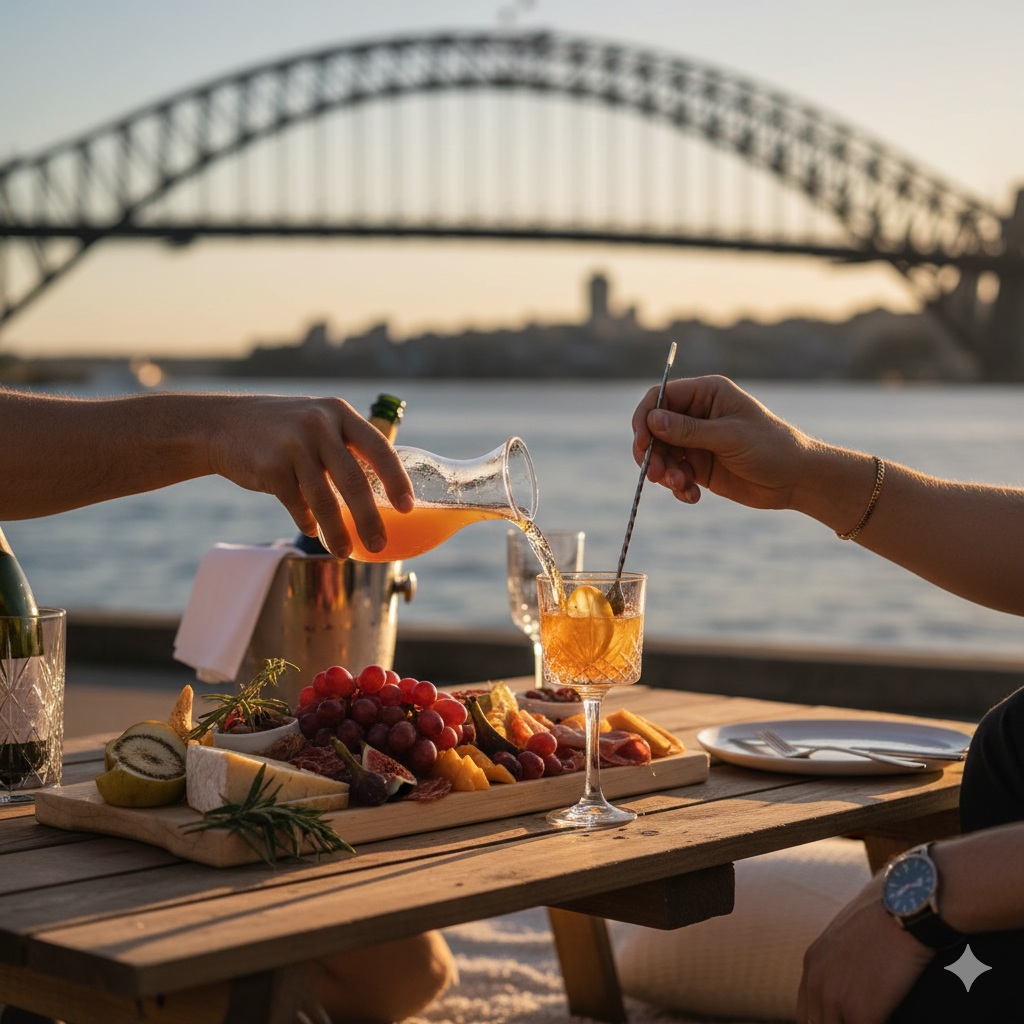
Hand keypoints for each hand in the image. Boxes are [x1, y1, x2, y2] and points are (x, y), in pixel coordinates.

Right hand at [206, 396, 413, 557]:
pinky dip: (308, 522)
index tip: (408, 507)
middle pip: (354, 481)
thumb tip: (382, 488)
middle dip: (369, 519)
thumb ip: (347, 446)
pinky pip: (297, 505)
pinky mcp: (270, 467)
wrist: (223, 424)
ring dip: (338, 533)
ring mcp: (292, 445)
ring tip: (346, 552)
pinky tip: (313, 530)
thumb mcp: (319, 421)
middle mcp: (319, 425)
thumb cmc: (284, 429)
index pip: (379, 449)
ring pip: (324, 500)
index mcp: (340, 413)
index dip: (396, 480)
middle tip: (380, 543)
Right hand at [630, 375, 813, 509]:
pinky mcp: (699, 466)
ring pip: (662, 454)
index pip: (661, 397)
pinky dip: (678, 487)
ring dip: (665, 473)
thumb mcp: (729, 437)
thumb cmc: (772, 448)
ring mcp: (697, 442)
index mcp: (706, 394)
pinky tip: (692, 496)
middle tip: (657, 475)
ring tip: (681, 486)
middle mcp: (697, 414)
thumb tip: (652, 420)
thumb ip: (689, 430)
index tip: (642, 442)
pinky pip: (675, 474)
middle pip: (655, 429)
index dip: (645, 418)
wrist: (797, 480)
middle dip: (653, 453)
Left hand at [796, 874, 933, 1023]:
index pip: (806, 1013)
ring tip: (875, 1019)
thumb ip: (842, 959)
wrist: (905, 907)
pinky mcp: (861, 1012)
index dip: (825, 1022)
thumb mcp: (849, 934)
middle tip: (859, 1020)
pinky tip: (889, 1020)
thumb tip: (855, 974)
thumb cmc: (887, 914)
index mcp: (812, 963)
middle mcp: (816, 981)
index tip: (843, 1020)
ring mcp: (835, 998)